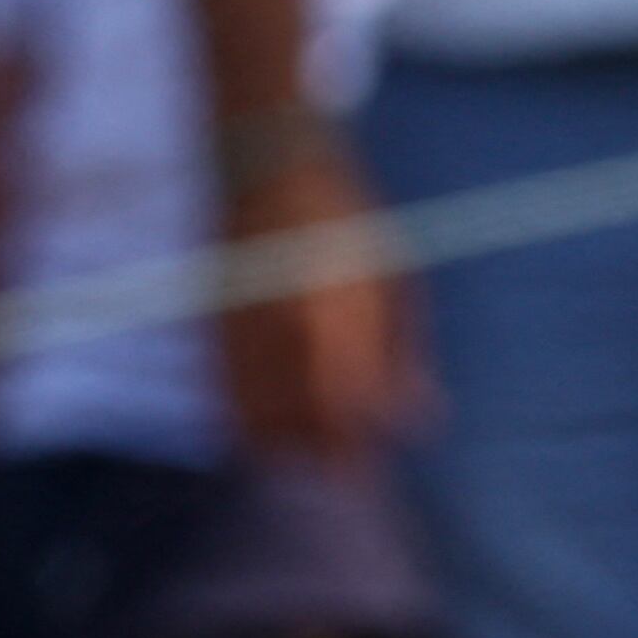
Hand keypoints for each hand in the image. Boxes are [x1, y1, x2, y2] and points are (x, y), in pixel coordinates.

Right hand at [213, 141, 423, 454]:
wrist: (266, 162)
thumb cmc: (345, 218)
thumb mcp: (396, 278)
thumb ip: (406, 355)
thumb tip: (424, 420)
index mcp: (337, 319)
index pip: (347, 416)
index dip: (354, 456)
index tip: (364, 474)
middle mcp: (285, 332)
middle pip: (299, 427)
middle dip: (320, 460)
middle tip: (339, 475)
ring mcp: (243, 329)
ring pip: (252, 419)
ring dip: (279, 449)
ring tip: (300, 461)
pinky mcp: (213, 324)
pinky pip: (220, 392)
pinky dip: (237, 421)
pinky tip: (253, 434)